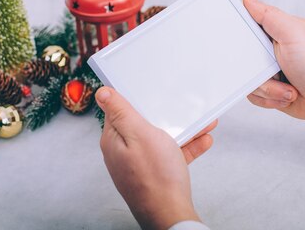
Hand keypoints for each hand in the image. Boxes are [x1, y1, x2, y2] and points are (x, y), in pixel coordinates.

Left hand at [96, 86, 215, 229]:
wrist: (171, 215)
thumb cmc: (156, 177)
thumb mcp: (139, 134)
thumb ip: (121, 112)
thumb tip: (102, 93)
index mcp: (114, 140)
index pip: (120, 111)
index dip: (136, 99)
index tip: (150, 89)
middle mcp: (124, 152)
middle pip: (143, 124)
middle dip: (165, 114)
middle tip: (182, 106)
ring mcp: (139, 164)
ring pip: (160, 139)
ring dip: (182, 130)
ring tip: (202, 123)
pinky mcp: (154, 174)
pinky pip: (170, 155)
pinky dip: (186, 147)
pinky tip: (203, 141)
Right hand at [243, 0, 304, 129]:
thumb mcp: (292, 33)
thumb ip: (268, 15)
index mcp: (274, 31)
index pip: (246, 26)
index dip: (239, 35)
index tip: (245, 44)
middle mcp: (270, 50)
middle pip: (241, 57)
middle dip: (256, 70)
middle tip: (275, 70)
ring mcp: (269, 71)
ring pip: (247, 79)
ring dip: (268, 88)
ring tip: (288, 87)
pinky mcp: (270, 90)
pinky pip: (253, 95)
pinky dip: (270, 99)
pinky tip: (287, 95)